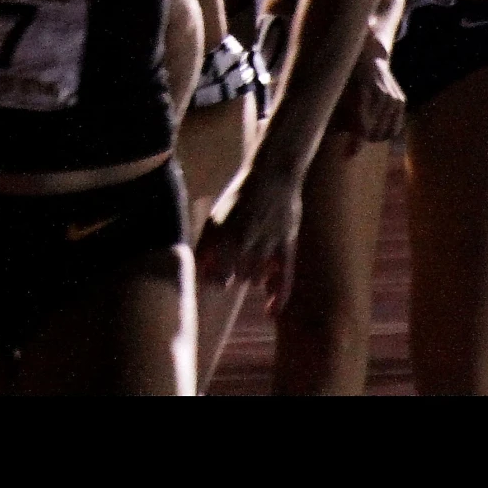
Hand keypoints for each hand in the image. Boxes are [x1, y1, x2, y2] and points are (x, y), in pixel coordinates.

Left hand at [195, 154, 303, 307]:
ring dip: (250, 276)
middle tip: (234, 263)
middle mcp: (241, 241)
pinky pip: (283, 279)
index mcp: (220, 233)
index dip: (209, 280)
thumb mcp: (216, 217)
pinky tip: (271, 311)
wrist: (272, 176)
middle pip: (232, 277)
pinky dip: (278, 298)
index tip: (211, 280)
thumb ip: (207, 246)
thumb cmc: (240, 199)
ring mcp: (265, 245)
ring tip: (253, 259)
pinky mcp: (286, 246)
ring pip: (252, 279)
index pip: (210, 271)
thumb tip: (201, 273)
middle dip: (230, 275)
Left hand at [332, 46, 406, 150]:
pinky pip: (395, 128)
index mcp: (362, 91)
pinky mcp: (401, 101)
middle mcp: (381, 95)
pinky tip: (375, 129)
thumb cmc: (345, 77)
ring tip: (362, 131)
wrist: (367, 57)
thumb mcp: (337, 93)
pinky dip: (385, 133)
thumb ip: (339, 118)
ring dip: (373, 137)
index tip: (348, 155)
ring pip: (385, 133)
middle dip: (362, 139)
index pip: (362, 126)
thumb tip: (341, 145)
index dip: (356, 142)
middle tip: (350, 138)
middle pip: (373, 133)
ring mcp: (393, 98)